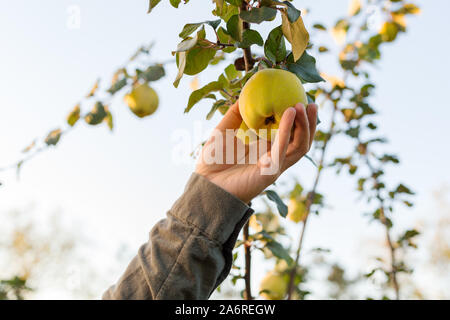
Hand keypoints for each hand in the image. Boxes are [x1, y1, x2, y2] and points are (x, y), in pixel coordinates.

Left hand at [195, 101, 317, 203]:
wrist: (205, 185)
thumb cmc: (212, 162)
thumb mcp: (223, 131)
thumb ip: (234, 114)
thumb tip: (244, 94)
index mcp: (266, 149)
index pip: (291, 134)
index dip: (299, 119)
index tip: (301, 99)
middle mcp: (274, 158)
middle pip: (301, 141)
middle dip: (310, 123)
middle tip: (311, 102)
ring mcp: (274, 166)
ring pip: (299, 147)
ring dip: (304, 126)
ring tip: (303, 106)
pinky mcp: (269, 172)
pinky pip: (283, 150)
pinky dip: (288, 131)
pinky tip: (290, 114)